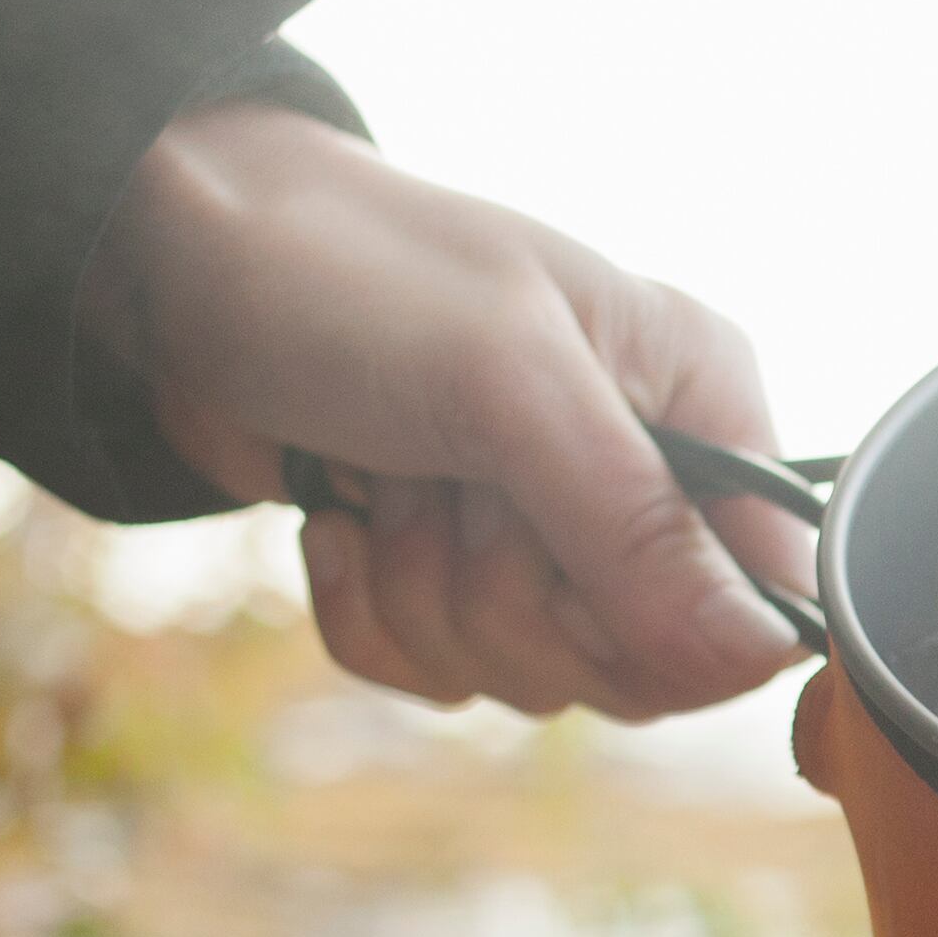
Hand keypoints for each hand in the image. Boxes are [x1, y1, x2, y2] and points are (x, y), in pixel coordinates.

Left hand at [81, 103, 812, 720]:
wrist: (172, 258)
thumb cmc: (351, 277)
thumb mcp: (507, 386)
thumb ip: (638, 527)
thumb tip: (765, 655)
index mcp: (700, 406)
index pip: (761, 599)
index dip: (666, 627)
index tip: (570, 569)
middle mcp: (640, 477)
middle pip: (641, 663)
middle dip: (515, 602)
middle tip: (451, 492)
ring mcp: (543, 534)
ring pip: (531, 678)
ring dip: (427, 598)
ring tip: (388, 481)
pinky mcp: (448, 573)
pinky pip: (441, 677)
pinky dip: (371, 616)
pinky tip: (343, 520)